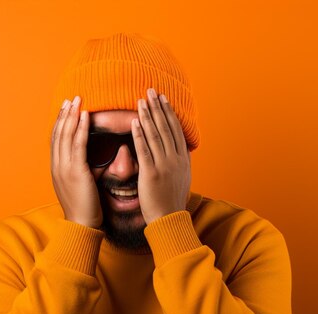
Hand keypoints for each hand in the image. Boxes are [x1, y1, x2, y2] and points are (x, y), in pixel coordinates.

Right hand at [50, 96, 102, 227]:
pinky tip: (85, 115)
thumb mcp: (83, 184)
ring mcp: (64, 168)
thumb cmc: (85, 207)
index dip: (60, 123)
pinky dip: (81, 128)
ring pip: (66, 135)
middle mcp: (57, 166)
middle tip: (70, 99)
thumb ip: (87, 169)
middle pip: (58, 134)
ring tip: (77, 101)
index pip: (56, 140)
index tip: (65, 109)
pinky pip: (78, 144)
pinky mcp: (75, 171)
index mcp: (57, 169)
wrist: (82, 224)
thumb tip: (98, 158)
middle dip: (64, 115)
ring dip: (72, 116)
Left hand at [131, 88, 190, 223]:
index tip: (163, 98)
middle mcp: (175, 159)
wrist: (169, 220)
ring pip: (155, 135)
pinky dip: (139, 135)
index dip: (169, 112)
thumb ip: (180, 162)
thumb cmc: (172, 201)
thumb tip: (181, 150)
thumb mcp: (182, 178)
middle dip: (157, 108)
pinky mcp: (151, 174)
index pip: (175, 130)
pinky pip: (144, 150)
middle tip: (150, 90)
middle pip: (166, 128)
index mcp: (183, 159)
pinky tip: (134, 123)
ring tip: (140, 101)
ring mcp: (164, 166)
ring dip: (147, 116)